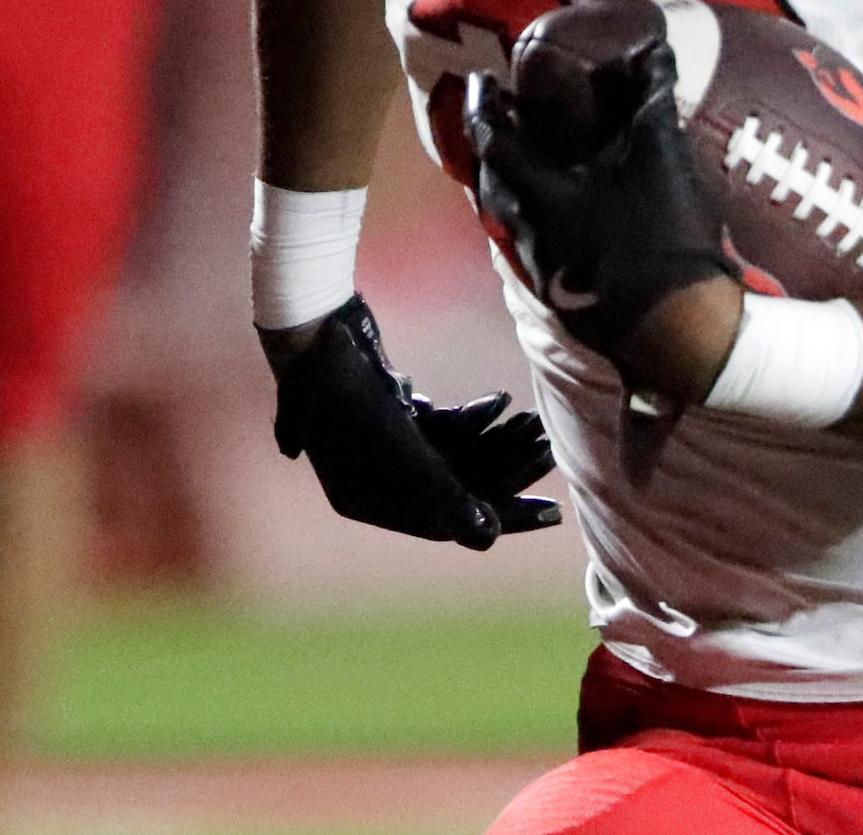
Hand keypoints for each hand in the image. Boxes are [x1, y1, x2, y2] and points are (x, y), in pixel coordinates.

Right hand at [267, 296, 559, 548]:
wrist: (310, 327)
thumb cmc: (349, 392)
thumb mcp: (398, 449)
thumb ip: (442, 495)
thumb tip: (486, 537)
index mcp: (365, 498)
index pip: (442, 522)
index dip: (498, 518)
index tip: (549, 513)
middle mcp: (371, 477)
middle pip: (452, 487)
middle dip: (507, 473)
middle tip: (552, 463)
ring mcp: (379, 442)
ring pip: (453, 453)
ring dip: (496, 441)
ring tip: (538, 427)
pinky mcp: (389, 409)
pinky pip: (441, 426)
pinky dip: (471, 418)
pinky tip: (501, 402)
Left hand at [466, 40, 740, 395]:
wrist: (680, 330)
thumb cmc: (663, 238)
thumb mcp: (663, 157)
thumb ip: (653, 97)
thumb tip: (652, 46)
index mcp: (543, 197)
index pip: (495, 144)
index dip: (485, 108)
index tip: (481, 81)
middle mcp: (532, 236)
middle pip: (493, 187)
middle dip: (493, 150)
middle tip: (502, 119)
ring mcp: (547, 274)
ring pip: (511, 222)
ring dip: (512, 187)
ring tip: (530, 162)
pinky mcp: (567, 300)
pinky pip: (535, 248)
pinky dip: (538, 220)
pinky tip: (564, 214)